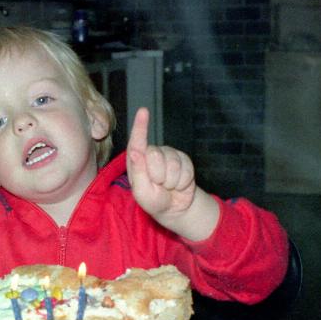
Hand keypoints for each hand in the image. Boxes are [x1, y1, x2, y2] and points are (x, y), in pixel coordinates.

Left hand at [125, 107, 217, 241]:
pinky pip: (185, 168)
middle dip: (158, 175)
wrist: (176, 208)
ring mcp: (168, 155)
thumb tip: (135, 151)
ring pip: (172, 163)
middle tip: (158, 185)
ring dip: (171, 180)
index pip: (137, 142)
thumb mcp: (142, 193)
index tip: (143, 111)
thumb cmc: (154, 201)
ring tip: (168, 186)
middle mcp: (151, 154)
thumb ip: (138, 173)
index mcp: (136, 161)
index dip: (140, 126)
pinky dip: (182, 181)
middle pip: (155, 155)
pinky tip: (178, 184)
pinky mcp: (183, 159)